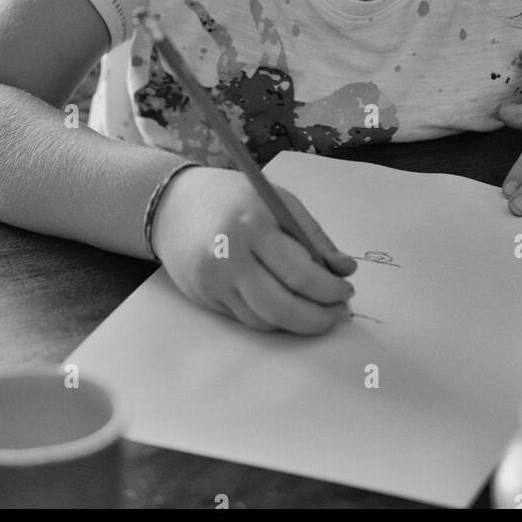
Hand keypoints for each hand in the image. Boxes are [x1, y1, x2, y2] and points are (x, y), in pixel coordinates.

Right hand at [150, 166, 357, 333]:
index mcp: (253, 226)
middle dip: (318, 318)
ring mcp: (215, 283)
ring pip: (265, 320)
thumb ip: (313, 236)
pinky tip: (288, 308)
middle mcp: (230, 258)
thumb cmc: (235, 198)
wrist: (175, 205)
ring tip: (319, 313)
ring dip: (298, 323)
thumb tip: (345, 270)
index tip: (346, 290)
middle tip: (337, 313)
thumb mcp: (278, 201)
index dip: (329, 289)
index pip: (300, 273)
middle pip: (282, 307)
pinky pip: (247, 319)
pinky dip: (273, 319)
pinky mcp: (205, 299)